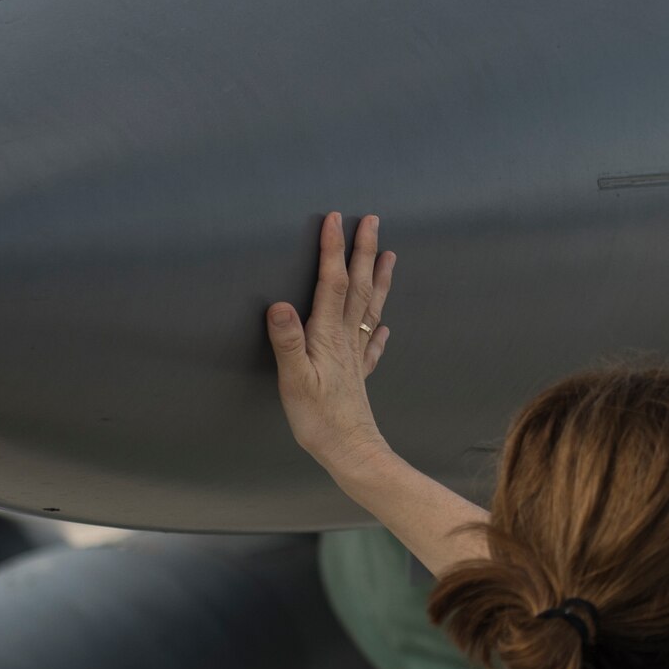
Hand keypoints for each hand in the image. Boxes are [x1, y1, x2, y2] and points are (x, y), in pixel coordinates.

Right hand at [267, 212, 397, 476]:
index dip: (333, 249)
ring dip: (379, 278)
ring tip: (389, 254)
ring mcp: (357, 355)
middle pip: (359, 286)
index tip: (336, 218)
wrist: (351, 451)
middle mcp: (347, 339)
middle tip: (372, 220)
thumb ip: (288, 342)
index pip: (333, 282)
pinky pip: (373, 343)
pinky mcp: (359, 374)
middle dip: (363, 250)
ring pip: (371, 307)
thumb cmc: (319, 419)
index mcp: (329, 335)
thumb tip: (279, 305)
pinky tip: (384, 325)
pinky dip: (379, 328)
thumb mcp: (294, 380)